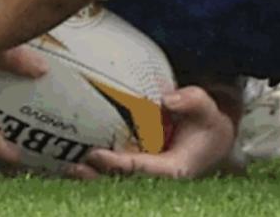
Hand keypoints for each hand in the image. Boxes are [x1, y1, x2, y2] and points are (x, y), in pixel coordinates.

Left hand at [66, 87, 235, 179]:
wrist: (212, 138)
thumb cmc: (207, 124)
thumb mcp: (207, 110)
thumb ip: (192, 101)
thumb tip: (168, 99)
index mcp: (173, 170)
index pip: (141, 169)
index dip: (118, 164)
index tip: (96, 154)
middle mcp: (156, 177)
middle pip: (122, 181)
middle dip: (98, 177)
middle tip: (73, 167)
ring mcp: (145, 174)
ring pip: (115, 180)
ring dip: (93, 176)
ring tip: (67, 168)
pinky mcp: (138, 168)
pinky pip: (115, 170)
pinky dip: (96, 167)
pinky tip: (72, 159)